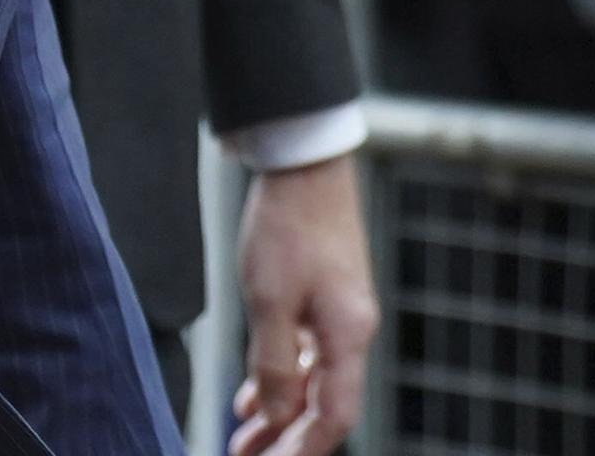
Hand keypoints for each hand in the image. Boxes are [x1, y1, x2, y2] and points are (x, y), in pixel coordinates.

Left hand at [230, 156, 377, 455]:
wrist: (303, 165)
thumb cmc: (289, 227)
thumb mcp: (270, 301)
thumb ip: (275, 364)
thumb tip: (278, 416)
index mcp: (348, 336)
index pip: (335, 415)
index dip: (304, 448)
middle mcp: (351, 330)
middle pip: (324, 403)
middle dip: (288, 436)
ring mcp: (338, 313)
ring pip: (312, 380)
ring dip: (279, 410)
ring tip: (243, 435)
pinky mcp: (323, 296)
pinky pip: (305, 353)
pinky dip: (280, 375)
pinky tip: (251, 392)